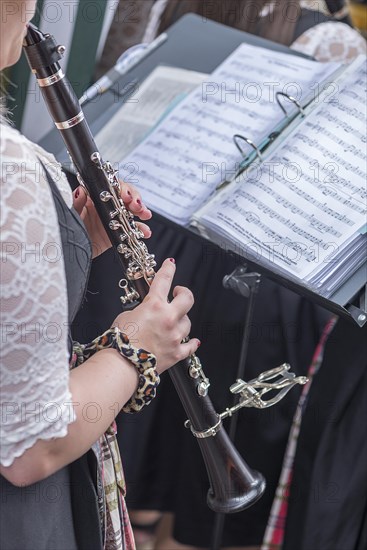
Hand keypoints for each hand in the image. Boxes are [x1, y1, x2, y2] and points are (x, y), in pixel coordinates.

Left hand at [73, 181, 151, 257]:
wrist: (69, 254)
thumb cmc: (67, 232)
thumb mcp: (69, 215)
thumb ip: (75, 203)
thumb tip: (82, 191)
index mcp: (94, 198)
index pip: (111, 186)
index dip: (121, 188)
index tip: (125, 195)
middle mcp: (105, 207)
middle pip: (125, 196)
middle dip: (134, 198)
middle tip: (136, 205)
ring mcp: (113, 220)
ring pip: (131, 211)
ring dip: (141, 210)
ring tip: (145, 215)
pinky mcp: (118, 234)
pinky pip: (132, 230)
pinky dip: (141, 230)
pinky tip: (145, 231)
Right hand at [112, 259, 199, 373]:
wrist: (123, 364)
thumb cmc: (120, 342)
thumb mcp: (126, 316)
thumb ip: (140, 310)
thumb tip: (145, 313)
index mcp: (154, 306)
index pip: (163, 280)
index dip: (168, 269)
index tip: (170, 264)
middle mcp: (168, 318)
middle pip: (187, 299)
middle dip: (183, 293)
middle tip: (179, 292)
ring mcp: (174, 336)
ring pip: (187, 322)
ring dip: (181, 320)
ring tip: (174, 322)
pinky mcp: (176, 353)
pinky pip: (190, 346)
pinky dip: (192, 343)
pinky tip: (194, 341)